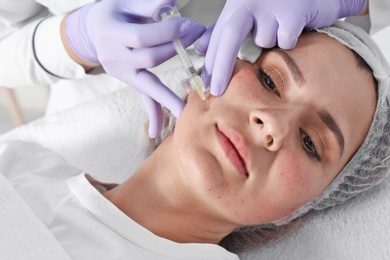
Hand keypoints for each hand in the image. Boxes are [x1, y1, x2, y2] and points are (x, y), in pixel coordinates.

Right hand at [65, 0, 205, 136]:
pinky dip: (151, 114)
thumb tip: (171, 2)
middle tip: (197, 36)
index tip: (188, 25)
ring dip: (167, 96)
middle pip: (148, 59)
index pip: (141, 37)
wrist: (93, 30)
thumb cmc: (114, 12)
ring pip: (146, 85)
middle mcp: (113, 55)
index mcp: (110, 31)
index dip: (166, 33)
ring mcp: (120, 71)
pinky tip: (156, 132)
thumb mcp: (126, 2)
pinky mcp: (129, 80)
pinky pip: (141, 98)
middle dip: (176, 49)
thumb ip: (147, 4)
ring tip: (184, 113)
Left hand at [195, 0, 365, 95]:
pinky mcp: (294, 10)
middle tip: (217, 90)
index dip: (210, 62)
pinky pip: (285, 40)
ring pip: (264, 40)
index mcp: (236, 4)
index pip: (217, 36)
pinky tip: (295, 27)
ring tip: (280, 29)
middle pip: (230, 36)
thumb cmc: (276, 4)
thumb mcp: (246, 14)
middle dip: (222, 67)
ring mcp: (272, 4)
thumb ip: (222, 30)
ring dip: (270, 43)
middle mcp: (251, 1)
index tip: (206, 84)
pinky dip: (289, 41)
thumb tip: (199, 48)